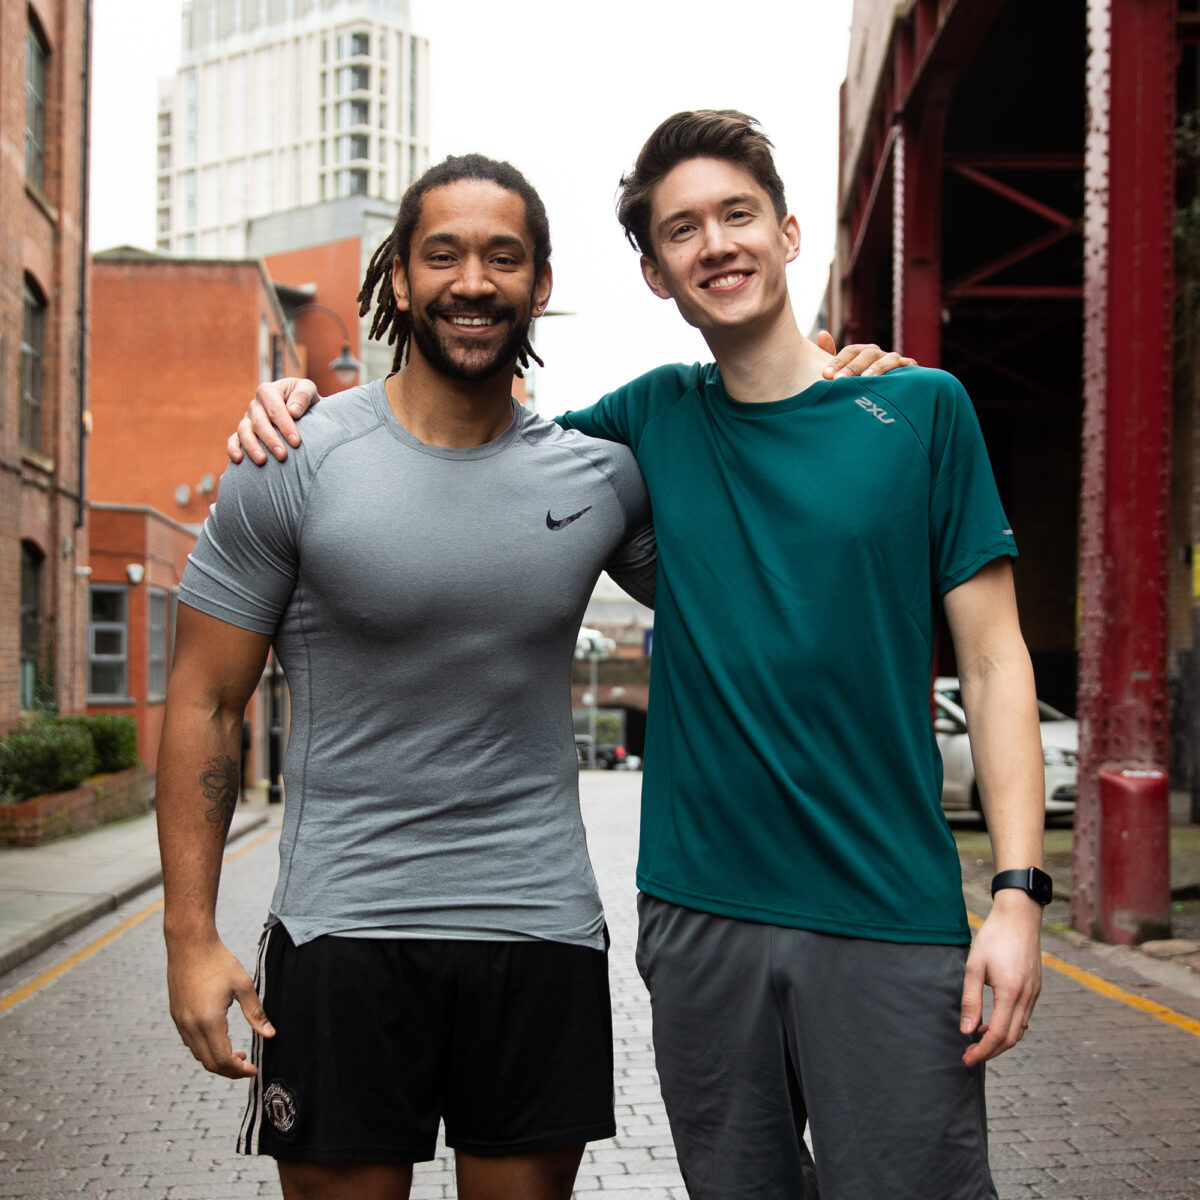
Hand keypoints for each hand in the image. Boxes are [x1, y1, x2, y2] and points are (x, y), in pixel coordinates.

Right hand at [166, 936, 274, 1077]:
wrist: (190, 944)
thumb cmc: (218, 961)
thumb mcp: (243, 985)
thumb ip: (256, 1013)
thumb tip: (270, 1035)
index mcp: (209, 1021)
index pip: (223, 1059)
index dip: (239, 1070)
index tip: (254, 1069)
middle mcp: (190, 1026)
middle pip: (209, 1062)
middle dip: (229, 1070)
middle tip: (247, 1065)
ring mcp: (180, 1022)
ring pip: (198, 1054)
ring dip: (217, 1059)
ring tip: (238, 1053)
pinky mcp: (176, 1015)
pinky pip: (190, 1042)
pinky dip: (205, 1048)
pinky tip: (220, 1038)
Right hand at [226, 377, 319, 464]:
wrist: (302, 411)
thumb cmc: (304, 400)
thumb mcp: (308, 389)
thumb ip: (302, 395)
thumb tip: (292, 411)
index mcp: (269, 391)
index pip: (274, 407)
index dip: (284, 424)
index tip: (296, 442)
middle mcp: (255, 405)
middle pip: (259, 422)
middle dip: (270, 439)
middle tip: (282, 456)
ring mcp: (247, 419)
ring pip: (244, 432)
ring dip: (252, 447)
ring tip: (262, 461)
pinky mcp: (243, 433)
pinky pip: (233, 440)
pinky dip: (233, 449)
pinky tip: (239, 460)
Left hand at [816, 330, 916, 378]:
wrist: (884, 399)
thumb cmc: (858, 384)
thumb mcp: (843, 372)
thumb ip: (831, 355)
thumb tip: (822, 333)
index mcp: (862, 353)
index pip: (850, 351)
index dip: (838, 361)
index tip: (825, 374)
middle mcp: (878, 354)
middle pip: (867, 354)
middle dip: (852, 367)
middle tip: (838, 380)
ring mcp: (895, 362)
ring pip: (888, 359)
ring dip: (877, 368)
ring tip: (865, 379)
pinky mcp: (910, 371)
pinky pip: (909, 367)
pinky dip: (905, 369)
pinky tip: (897, 376)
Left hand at [959, 890, 1042, 1065]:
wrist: (1019, 917)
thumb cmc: (993, 938)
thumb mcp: (974, 966)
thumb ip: (970, 1000)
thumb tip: (965, 1031)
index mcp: (1010, 992)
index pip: (997, 1034)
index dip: (982, 1051)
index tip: (967, 1058)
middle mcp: (1027, 997)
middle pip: (1011, 1038)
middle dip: (991, 1051)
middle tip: (970, 1056)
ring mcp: (1034, 994)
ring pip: (1019, 1029)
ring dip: (1000, 1040)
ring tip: (978, 1041)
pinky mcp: (1035, 988)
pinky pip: (1024, 1017)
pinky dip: (1009, 1027)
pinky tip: (992, 1022)